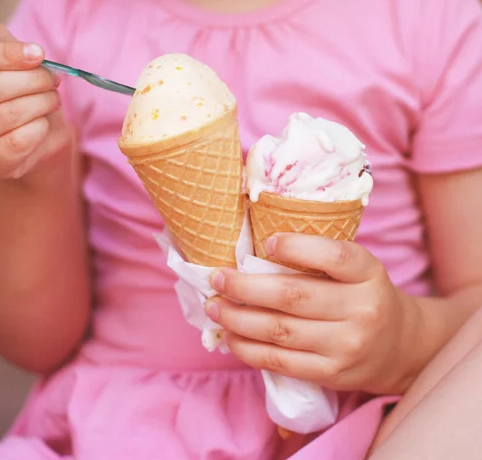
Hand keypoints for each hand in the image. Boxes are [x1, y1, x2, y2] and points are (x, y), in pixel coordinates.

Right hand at [0, 17, 71, 181]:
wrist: (33, 134)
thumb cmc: (17, 87)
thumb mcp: (7, 53)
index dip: (6, 54)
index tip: (38, 54)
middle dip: (30, 80)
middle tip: (52, 80)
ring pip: (5, 115)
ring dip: (40, 103)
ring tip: (52, 99)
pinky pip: (15, 143)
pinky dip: (38, 129)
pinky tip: (43, 123)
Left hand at [205, 234, 418, 393]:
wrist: (400, 346)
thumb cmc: (363, 294)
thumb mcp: (355, 267)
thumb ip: (318, 257)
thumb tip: (256, 246)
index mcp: (367, 273)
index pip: (333, 256)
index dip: (297, 248)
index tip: (268, 242)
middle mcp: (361, 309)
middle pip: (293, 296)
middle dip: (245, 287)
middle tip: (217, 278)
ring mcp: (346, 345)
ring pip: (280, 331)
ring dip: (237, 319)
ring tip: (214, 307)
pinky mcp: (332, 373)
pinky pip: (281, 362)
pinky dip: (249, 349)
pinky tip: (231, 336)